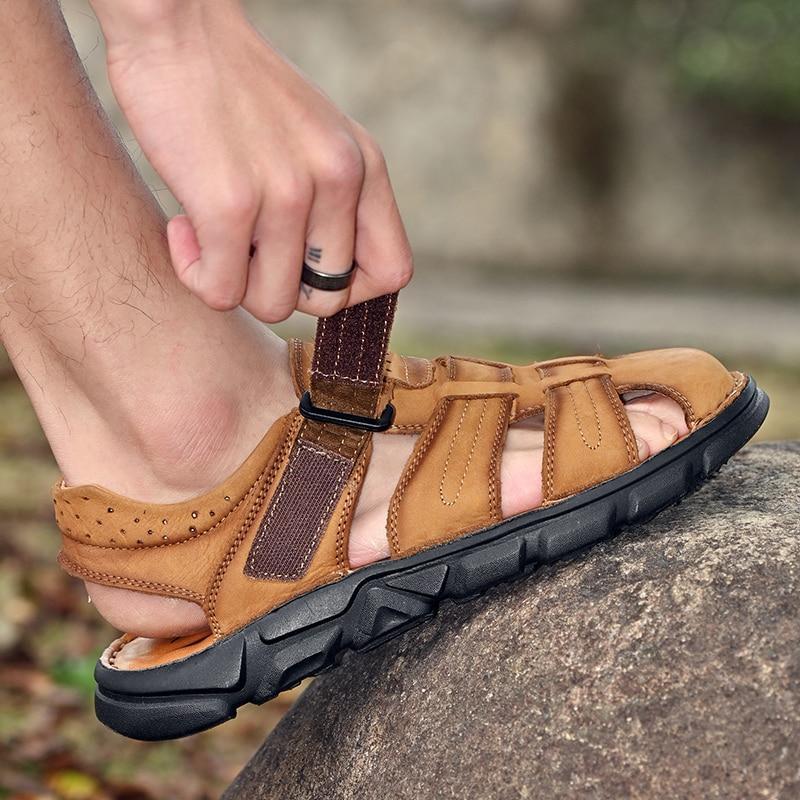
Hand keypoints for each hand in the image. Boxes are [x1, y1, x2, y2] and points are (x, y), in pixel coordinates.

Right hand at [88, 0, 412, 320]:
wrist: (177, 22)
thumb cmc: (239, 88)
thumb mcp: (318, 137)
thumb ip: (336, 200)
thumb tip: (328, 279)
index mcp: (365, 168)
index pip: (394, 272)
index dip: (352, 290)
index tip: (307, 272)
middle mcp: (338, 180)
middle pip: (328, 300)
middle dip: (283, 288)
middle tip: (248, 248)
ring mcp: (288, 194)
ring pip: (273, 305)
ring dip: (235, 282)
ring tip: (211, 232)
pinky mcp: (229, 204)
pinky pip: (221, 291)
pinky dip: (195, 274)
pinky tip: (183, 227)